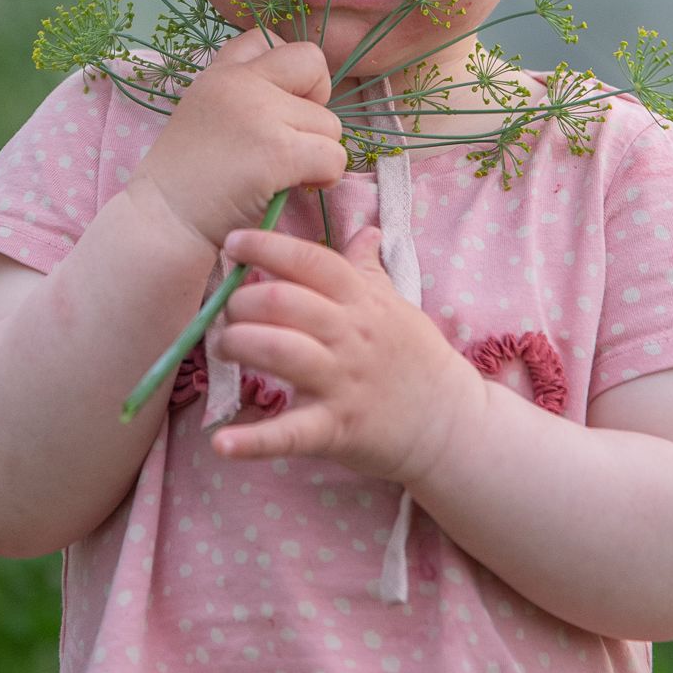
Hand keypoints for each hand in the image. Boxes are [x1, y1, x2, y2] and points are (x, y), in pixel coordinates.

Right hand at [131, 28, 346, 254]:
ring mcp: (260, 114)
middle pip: (312, 62)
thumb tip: (300, 102)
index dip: (287, 72)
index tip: (277, 108)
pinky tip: (298, 189)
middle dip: (317, 101)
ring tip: (286, 174)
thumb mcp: (203, 116)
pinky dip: (326, 178)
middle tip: (295, 136)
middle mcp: (239, 83)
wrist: (162, 223)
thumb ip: (241, 97)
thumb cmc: (186, 183)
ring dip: (319, 152)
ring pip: (330, 123)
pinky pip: (333, 157)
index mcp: (219, 74)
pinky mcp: (277, 151)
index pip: (266, 38)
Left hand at [208, 223, 486, 488]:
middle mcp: (351, 336)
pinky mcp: (336, 429)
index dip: (267, 247)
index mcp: (363, 302)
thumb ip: (370, 270)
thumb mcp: (397, 306)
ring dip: (238, 344)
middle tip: (225, 311)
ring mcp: (343, 383)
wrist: (450, 424)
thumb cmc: (416, 360)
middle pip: (284, 302)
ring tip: (222, 348)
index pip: (312, 261)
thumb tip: (366, 230)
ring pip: (280, 351)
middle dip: (241, 301)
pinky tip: (221, 443)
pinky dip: (253, 441)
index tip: (233, 242)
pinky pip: (290, 433)